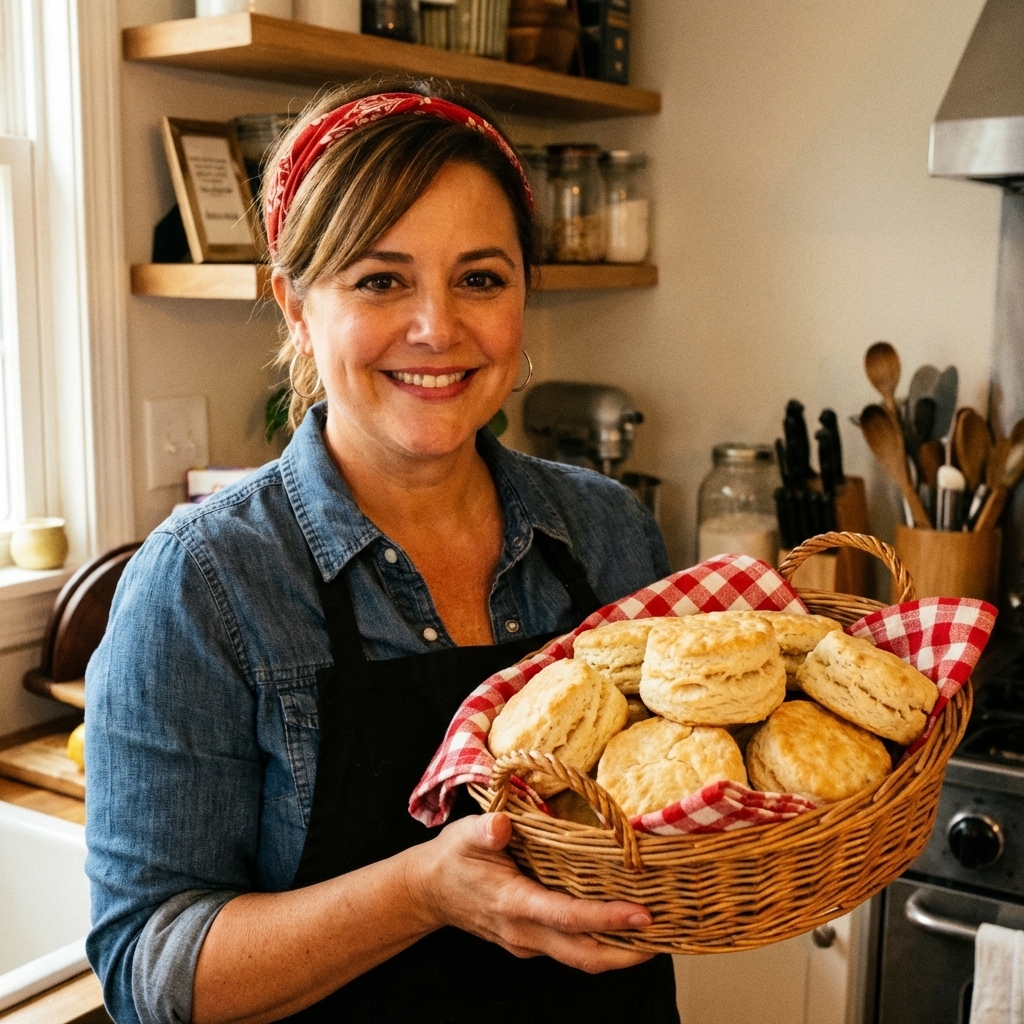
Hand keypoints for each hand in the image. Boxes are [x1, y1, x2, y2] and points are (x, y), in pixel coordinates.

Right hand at [406, 812, 654, 972]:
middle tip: (668, 934)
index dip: (607, 918)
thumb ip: (484, 831)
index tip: (642, 914)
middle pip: (586, 955)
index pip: (568, 918)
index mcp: (513, 904)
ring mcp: (528, 943)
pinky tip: (622, 925)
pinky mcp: (532, 943)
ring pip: (582, 958)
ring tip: (657, 933)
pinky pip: (573, 950)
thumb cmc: (452, 858)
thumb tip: (501, 826)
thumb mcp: (464, 835)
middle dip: (629, 952)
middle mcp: (525, 932)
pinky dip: (601, 943)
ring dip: (621, 951)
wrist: (428, 892)